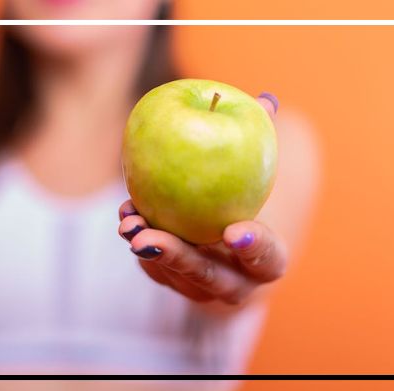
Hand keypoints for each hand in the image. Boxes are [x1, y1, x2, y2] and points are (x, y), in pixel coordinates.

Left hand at [116, 93, 286, 305]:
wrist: (226, 239)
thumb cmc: (247, 196)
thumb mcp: (257, 173)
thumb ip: (262, 141)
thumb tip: (265, 99)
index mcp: (267, 261)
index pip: (267, 259)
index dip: (255, 248)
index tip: (233, 231)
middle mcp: (235, 283)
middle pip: (208, 277)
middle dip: (177, 258)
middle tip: (149, 238)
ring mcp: (199, 288)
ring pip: (173, 275)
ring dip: (148, 249)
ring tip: (128, 224)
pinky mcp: (170, 280)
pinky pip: (152, 264)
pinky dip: (140, 238)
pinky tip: (126, 214)